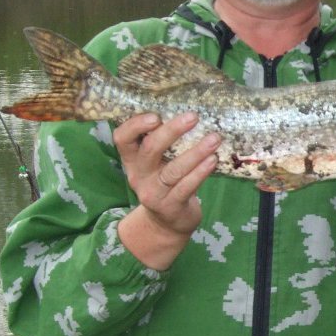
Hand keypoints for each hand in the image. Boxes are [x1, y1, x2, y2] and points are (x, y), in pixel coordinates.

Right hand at [114, 112, 219, 268]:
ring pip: (173, 169)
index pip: (122, 139)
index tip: (156, 115)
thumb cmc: (164, 183)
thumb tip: (187, 112)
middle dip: (172, 131)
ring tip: (214, 139)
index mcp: (132, 160)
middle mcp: (139, 176)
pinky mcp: (171, 206)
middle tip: (193, 116)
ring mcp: (154, 193)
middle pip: (150, 149)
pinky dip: (201, 172)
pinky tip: (213, 160)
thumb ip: (162, 144)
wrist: (166, 224)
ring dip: (195, 152)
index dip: (135, 125)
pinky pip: (186, 186)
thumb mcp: (155, 164)